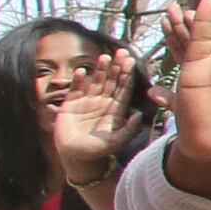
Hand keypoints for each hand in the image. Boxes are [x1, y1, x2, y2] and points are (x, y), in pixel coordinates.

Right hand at [49, 47, 143, 186]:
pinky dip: (78, 80)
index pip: (123, 88)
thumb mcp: (116, 141)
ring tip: (104, 58)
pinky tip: (81, 72)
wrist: (76, 157)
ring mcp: (87, 101)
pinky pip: (75, 89)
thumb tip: (139, 114)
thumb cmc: (98, 151)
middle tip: (121, 52)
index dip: (126, 75)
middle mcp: (103, 102)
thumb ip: (128, 129)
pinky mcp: (71, 104)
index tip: (130, 61)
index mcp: (116, 109)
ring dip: (99, 70)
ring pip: (95, 82)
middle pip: (111, 81)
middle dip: (116, 67)